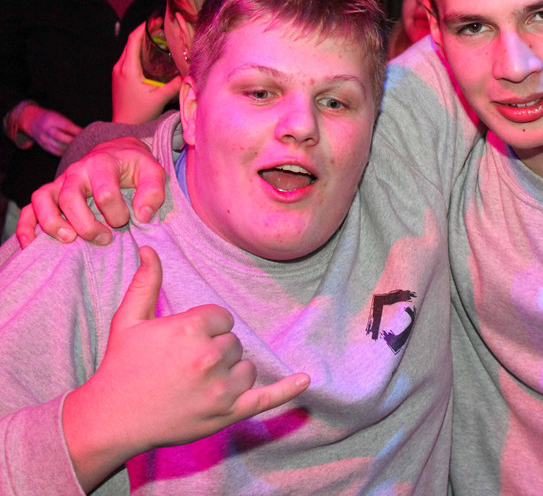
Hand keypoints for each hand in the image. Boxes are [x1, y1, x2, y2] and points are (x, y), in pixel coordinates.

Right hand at [17, 103, 81, 155]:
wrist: (32, 121)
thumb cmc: (51, 118)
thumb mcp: (58, 116)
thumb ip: (69, 124)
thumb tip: (85, 133)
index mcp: (51, 119)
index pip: (66, 126)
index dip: (77, 131)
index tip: (86, 133)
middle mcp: (46, 130)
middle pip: (60, 137)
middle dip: (73, 140)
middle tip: (85, 142)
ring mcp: (44, 139)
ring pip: (58, 146)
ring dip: (71, 148)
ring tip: (81, 149)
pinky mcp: (44, 146)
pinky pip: (56, 152)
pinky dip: (66, 153)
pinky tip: (73, 152)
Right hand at [17, 136, 167, 247]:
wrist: (117, 151)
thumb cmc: (135, 166)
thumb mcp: (153, 172)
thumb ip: (153, 192)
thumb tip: (142, 216)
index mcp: (102, 164)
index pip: (105, 193)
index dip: (117, 213)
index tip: (129, 220)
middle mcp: (77, 172)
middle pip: (70, 198)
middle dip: (87, 224)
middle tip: (104, 238)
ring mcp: (60, 182)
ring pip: (44, 200)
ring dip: (53, 223)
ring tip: (70, 239)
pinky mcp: (50, 193)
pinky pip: (29, 208)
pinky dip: (26, 226)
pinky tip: (31, 244)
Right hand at [63, 247, 310, 490]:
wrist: (110, 420)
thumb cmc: (120, 367)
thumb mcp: (128, 320)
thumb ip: (146, 283)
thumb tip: (149, 248)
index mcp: (191, 328)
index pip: (223, 318)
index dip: (204, 329)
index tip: (180, 344)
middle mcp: (210, 356)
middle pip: (234, 343)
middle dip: (214, 351)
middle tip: (182, 368)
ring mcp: (221, 387)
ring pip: (247, 367)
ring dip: (230, 373)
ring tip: (195, 385)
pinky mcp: (228, 413)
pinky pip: (266, 398)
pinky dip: (287, 390)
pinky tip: (305, 380)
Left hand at [112, 22, 182, 124]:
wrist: (123, 125)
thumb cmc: (139, 113)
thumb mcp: (159, 98)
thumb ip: (174, 86)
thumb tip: (189, 74)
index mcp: (128, 68)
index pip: (133, 40)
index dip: (143, 28)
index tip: (155, 21)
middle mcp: (120, 67)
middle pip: (130, 42)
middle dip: (144, 32)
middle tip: (159, 26)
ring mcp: (118, 72)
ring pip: (128, 50)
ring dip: (140, 41)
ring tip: (156, 37)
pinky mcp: (119, 77)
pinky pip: (128, 57)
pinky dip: (138, 51)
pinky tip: (149, 54)